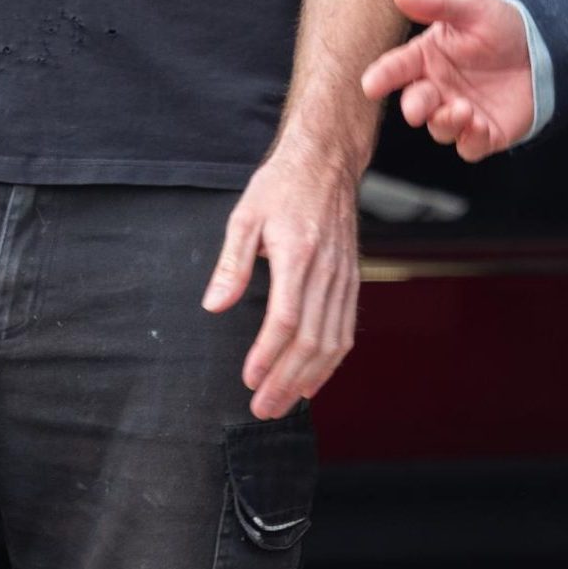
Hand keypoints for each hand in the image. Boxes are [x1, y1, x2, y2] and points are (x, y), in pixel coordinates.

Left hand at [202, 141, 359, 419]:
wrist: (327, 161)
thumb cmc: (282, 186)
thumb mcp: (246, 215)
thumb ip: (232, 263)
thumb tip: (215, 305)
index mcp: (298, 252)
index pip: (286, 317)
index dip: (268, 354)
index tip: (249, 379)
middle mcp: (326, 268)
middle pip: (311, 339)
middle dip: (286, 380)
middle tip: (262, 407)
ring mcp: (344, 275)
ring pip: (333, 340)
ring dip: (308, 379)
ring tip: (283, 403)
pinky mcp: (352, 278)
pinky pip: (347, 328)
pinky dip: (332, 362)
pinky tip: (314, 381)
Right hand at [360, 0, 533, 161]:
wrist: (545, 49)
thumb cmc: (502, 26)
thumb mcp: (471, 7)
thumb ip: (436, 3)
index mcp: (428, 57)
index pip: (397, 67)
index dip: (382, 76)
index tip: (371, 85)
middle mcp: (439, 87)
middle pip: (415, 103)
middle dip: (414, 107)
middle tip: (419, 107)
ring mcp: (460, 112)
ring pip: (439, 128)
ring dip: (445, 122)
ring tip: (464, 109)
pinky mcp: (484, 132)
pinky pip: (469, 146)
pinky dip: (470, 140)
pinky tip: (478, 124)